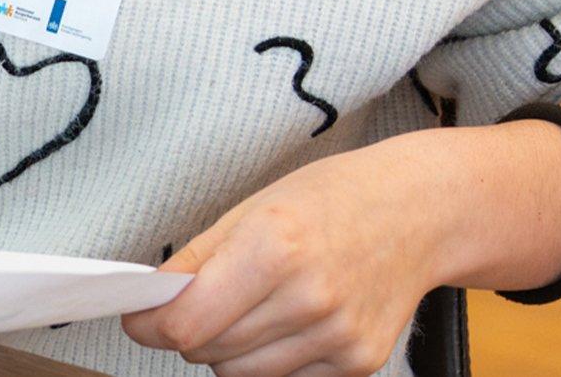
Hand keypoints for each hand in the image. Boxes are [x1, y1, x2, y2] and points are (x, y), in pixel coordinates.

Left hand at [123, 136, 464, 376]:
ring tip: (249, 308)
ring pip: (242, 373)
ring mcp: (339, 336)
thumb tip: (151, 305)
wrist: (419, 212)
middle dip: (189, 332)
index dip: (151, 325)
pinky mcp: (360, 362)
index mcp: (274, 248)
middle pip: (209, 350)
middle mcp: (310, 298)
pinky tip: (289, 321)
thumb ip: (195, 262)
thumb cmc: (332, 200)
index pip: (186, 323)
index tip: (141, 318)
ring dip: (228, 350)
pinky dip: (271, 360)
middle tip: (199, 303)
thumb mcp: (250, 210)